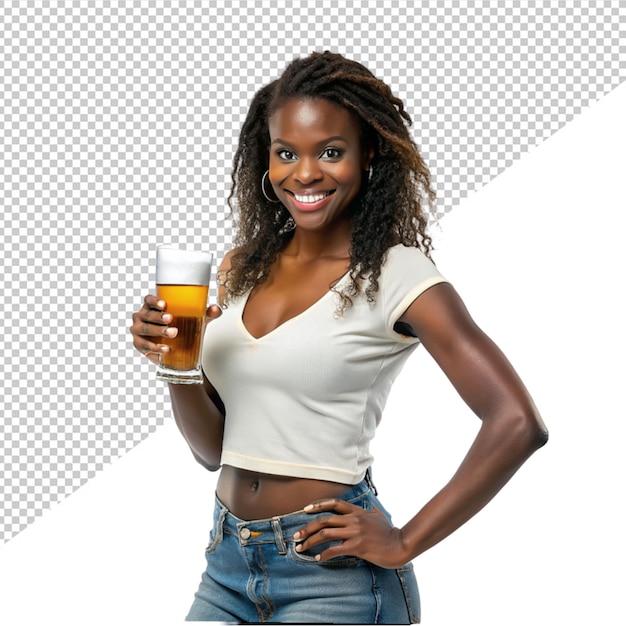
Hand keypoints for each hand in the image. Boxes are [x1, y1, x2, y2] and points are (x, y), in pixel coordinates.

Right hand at [130, 295, 221, 363]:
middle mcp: (142, 316)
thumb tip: (216, 309)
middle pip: (147, 314)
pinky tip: (166, 349)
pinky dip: (155, 347)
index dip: (154, 301)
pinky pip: (144, 345)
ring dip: (158, 331)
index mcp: (153, 306)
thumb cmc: (183, 328)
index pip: (149, 299)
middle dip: (159, 317)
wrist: (179, 351)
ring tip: (173, 333)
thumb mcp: (196, 320)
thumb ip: (206, 313)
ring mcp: (138, 330)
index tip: (164, 304)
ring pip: (145, 328)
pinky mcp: (139, 344)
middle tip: (171, 319)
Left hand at [292, 498, 408, 568]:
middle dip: (307, 527)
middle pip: (324, 520)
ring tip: (300, 548)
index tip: (305, 509)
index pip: (334, 503)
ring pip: (326, 534)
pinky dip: (323, 554)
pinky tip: (317, 559)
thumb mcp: (379, 516)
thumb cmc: (390, 533)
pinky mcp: (357, 546)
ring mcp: (355, 532)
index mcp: (357, 511)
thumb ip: (371, 512)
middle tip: (296, 535)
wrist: (400, 545)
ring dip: (310, 541)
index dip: (318, 504)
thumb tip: (370, 508)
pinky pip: (335, 549)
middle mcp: (353, 520)